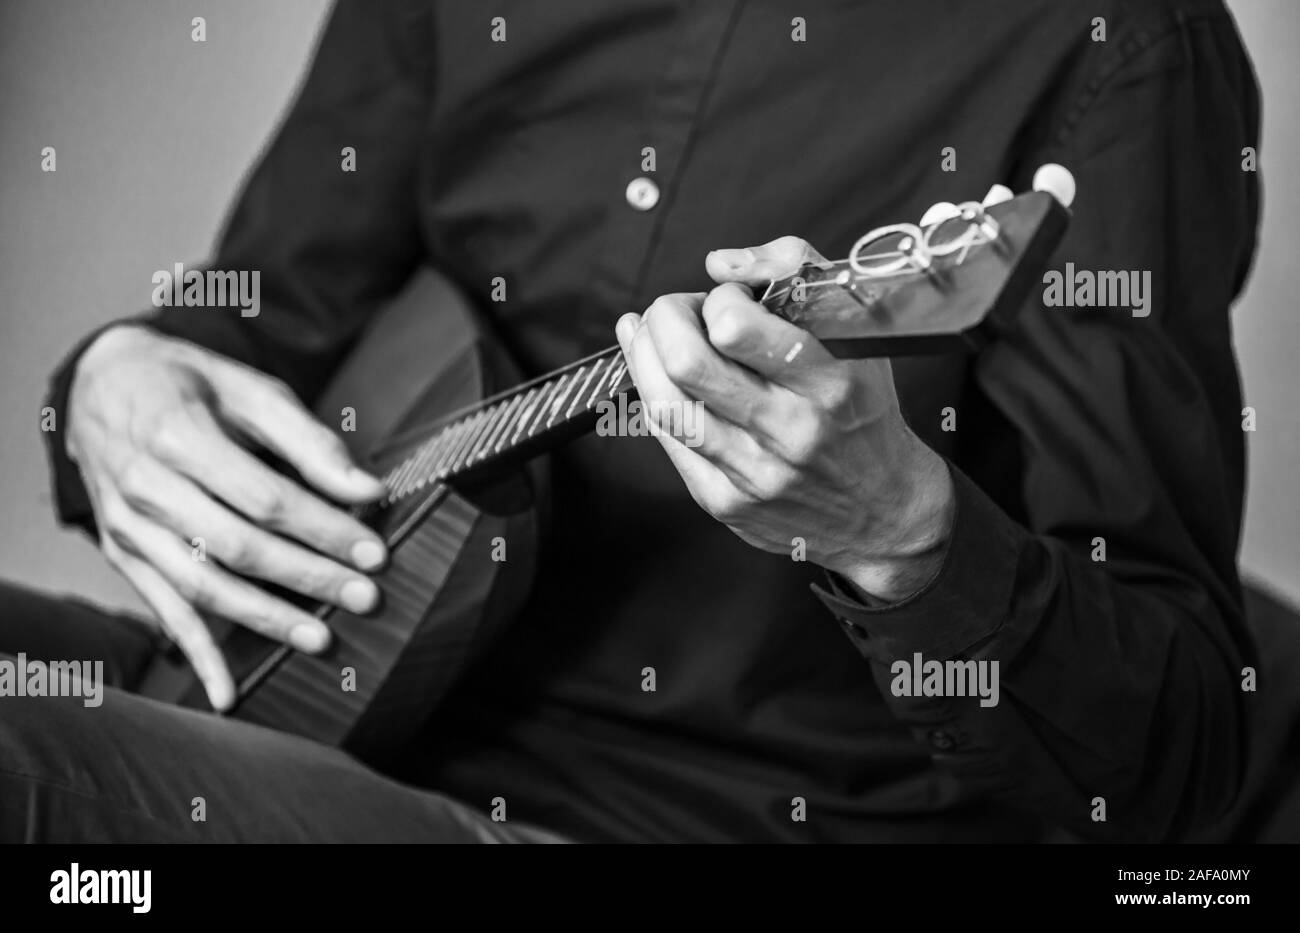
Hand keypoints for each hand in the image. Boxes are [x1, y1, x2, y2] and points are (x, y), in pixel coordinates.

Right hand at [66, 325, 388, 709]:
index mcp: (178, 435)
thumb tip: (367, 490)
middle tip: (365, 597)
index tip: (373, 552)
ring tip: (320, 638)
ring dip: (265, 618)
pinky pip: (163, 610)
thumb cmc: (189, 386)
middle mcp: (144, 486)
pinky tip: (229, 693)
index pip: (264, 497)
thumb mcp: (248, 389)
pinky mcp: (123, 554)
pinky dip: (197, 655)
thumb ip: (308, 439)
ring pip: (202, 585)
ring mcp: (128, 526)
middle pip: (237, 546)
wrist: (100, 387)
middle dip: (308, 577)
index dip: (323, 528)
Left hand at [614, 237, 954, 602]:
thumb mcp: (855, 333)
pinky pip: (669, 442)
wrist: (884, 512)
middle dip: (665, 320)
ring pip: (665, 404)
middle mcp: (791, 430)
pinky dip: (654, 398)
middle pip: (687, 364)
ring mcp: (755, 473)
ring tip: (650, 335)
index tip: (729, 300)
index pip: (736, 327)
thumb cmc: (863, 414)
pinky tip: (654, 377)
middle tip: (675, 312)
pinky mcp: (726, 502)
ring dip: (644, 355)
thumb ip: (795, 272)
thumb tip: (720, 263)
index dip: (720, 299)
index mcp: (829, 382)